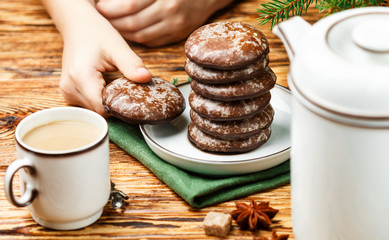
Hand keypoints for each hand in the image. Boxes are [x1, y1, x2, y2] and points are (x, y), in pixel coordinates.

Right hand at [53, 1, 151, 114]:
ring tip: (117, 85)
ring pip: (94, 110)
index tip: (135, 101)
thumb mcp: (117, 47)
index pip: (103, 109)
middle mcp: (69, 88)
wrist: (77, 25)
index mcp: (80, 77)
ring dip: (109, 102)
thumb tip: (147, 78)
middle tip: (130, 91)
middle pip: (99, 111)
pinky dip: (102, 98)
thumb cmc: (96, 33)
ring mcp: (67, 92)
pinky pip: (89, 104)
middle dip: (117, 105)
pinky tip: (108, 86)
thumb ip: (131, 64)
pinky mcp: (69, 93)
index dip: (120, 109)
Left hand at [96, 0, 233, 46]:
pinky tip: (128, 32)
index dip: (110, 8)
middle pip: (132, 22)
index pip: (129, 5)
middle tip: (102, 18)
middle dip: (113, 22)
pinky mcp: (178, 35)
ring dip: (123, 31)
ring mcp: (175, 25)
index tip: (99, 7)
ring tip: (113, 25)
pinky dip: (137, 38)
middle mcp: (170, 10)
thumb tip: (111, 1)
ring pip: (140, 35)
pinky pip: (151, 42)